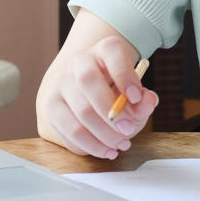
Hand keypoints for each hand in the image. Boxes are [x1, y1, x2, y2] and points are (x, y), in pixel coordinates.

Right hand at [37, 35, 158, 159]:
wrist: (85, 92)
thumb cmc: (115, 92)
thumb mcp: (134, 93)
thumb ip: (144, 100)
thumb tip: (148, 101)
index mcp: (103, 50)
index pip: (111, 52)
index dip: (124, 74)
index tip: (137, 96)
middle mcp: (79, 62)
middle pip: (89, 82)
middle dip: (111, 112)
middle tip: (129, 130)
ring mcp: (61, 84)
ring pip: (79, 112)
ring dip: (103, 135)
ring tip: (120, 144)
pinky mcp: (51, 107)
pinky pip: (69, 131)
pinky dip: (90, 146)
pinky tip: (106, 149)